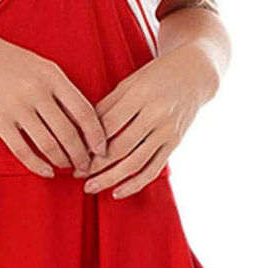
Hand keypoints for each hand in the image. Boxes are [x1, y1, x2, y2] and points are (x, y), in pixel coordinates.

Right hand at [0, 22, 106, 176]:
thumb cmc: (4, 58)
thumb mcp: (39, 65)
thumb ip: (60, 88)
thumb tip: (85, 118)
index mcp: (52, 75)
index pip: (85, 111)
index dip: (97, 135)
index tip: (103, 150)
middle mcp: (37, 90)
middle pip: (69, 133)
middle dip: (82, 156)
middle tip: (87, 167)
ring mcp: (16, 106)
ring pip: (49, 145)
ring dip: (62, 161)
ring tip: (68, 167)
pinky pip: (23, 151)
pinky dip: (38, 166)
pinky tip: (46, 171)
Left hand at [83, 42, 219, 198]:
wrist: (194, 74)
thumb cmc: (156, 76)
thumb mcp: (130, 82)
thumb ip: (107, 105)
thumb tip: (82, 129)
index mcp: (140, 94)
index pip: (109, 124)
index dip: (89, 141)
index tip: (73, 152)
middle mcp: (156, 114)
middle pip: (120, 147)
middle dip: (95, 164)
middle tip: (76, 174)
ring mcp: (167, 131)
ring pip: (135, 162)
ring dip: (110, 178)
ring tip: (91, 187)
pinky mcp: (175, 143)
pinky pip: (153, 169)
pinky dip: (135, 184)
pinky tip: (117, 192)